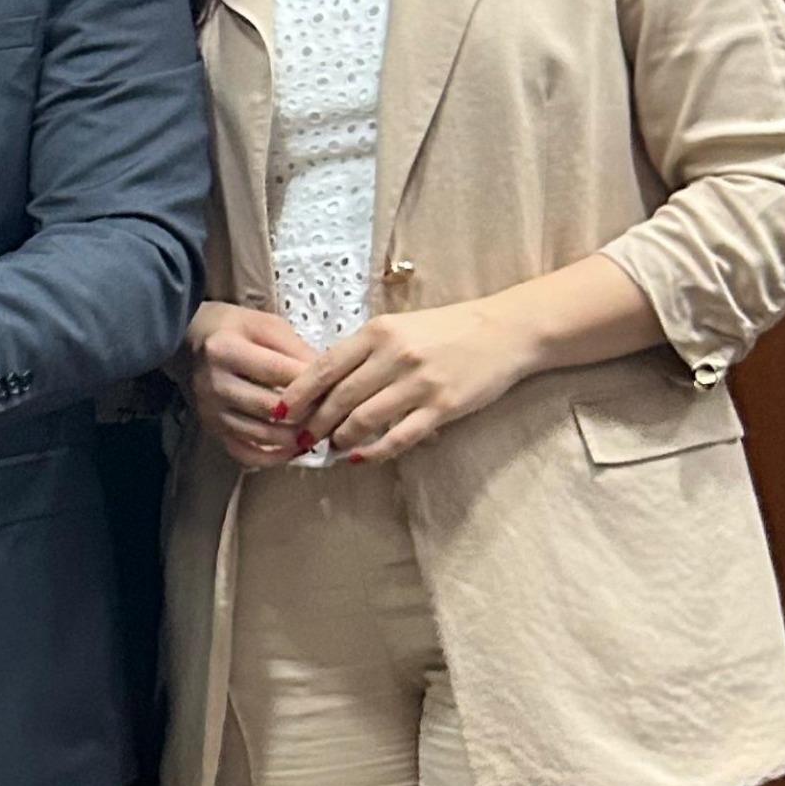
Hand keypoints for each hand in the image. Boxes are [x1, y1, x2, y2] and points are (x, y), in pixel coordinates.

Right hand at [184, 300, 320, 468]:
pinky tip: (293, 450)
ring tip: (319, 431)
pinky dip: (272, 457)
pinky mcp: (212, 429)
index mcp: (225, 349)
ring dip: (294, 438)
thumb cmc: (235, 328)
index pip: (277, 372)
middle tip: (334, 415)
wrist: (190, 342)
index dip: (310, 382)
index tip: (336, 386)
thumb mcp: (266, 326)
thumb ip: (296, 350)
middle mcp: (214, 383)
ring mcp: (210, 410)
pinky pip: (243, 452)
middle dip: (306, 414)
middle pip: (270, 408)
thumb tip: (329, 378)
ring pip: (260, 435)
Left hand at [283, 302, 535, 463]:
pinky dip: (373, 452)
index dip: (297, 393)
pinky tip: (360, 458)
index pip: (324, 366)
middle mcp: (394, 356)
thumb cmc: (447, 329)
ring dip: (340, 439)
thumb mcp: (400, 327)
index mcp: (378, 332)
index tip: (280, 411)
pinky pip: (397, 437)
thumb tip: (325, 383)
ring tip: (332, 447)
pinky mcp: (441, 408)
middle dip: (314, 424)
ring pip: (363, 420)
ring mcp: (418, 383)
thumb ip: (364, 351)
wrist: (504, 332)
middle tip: (301, 439)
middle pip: (338, 398)